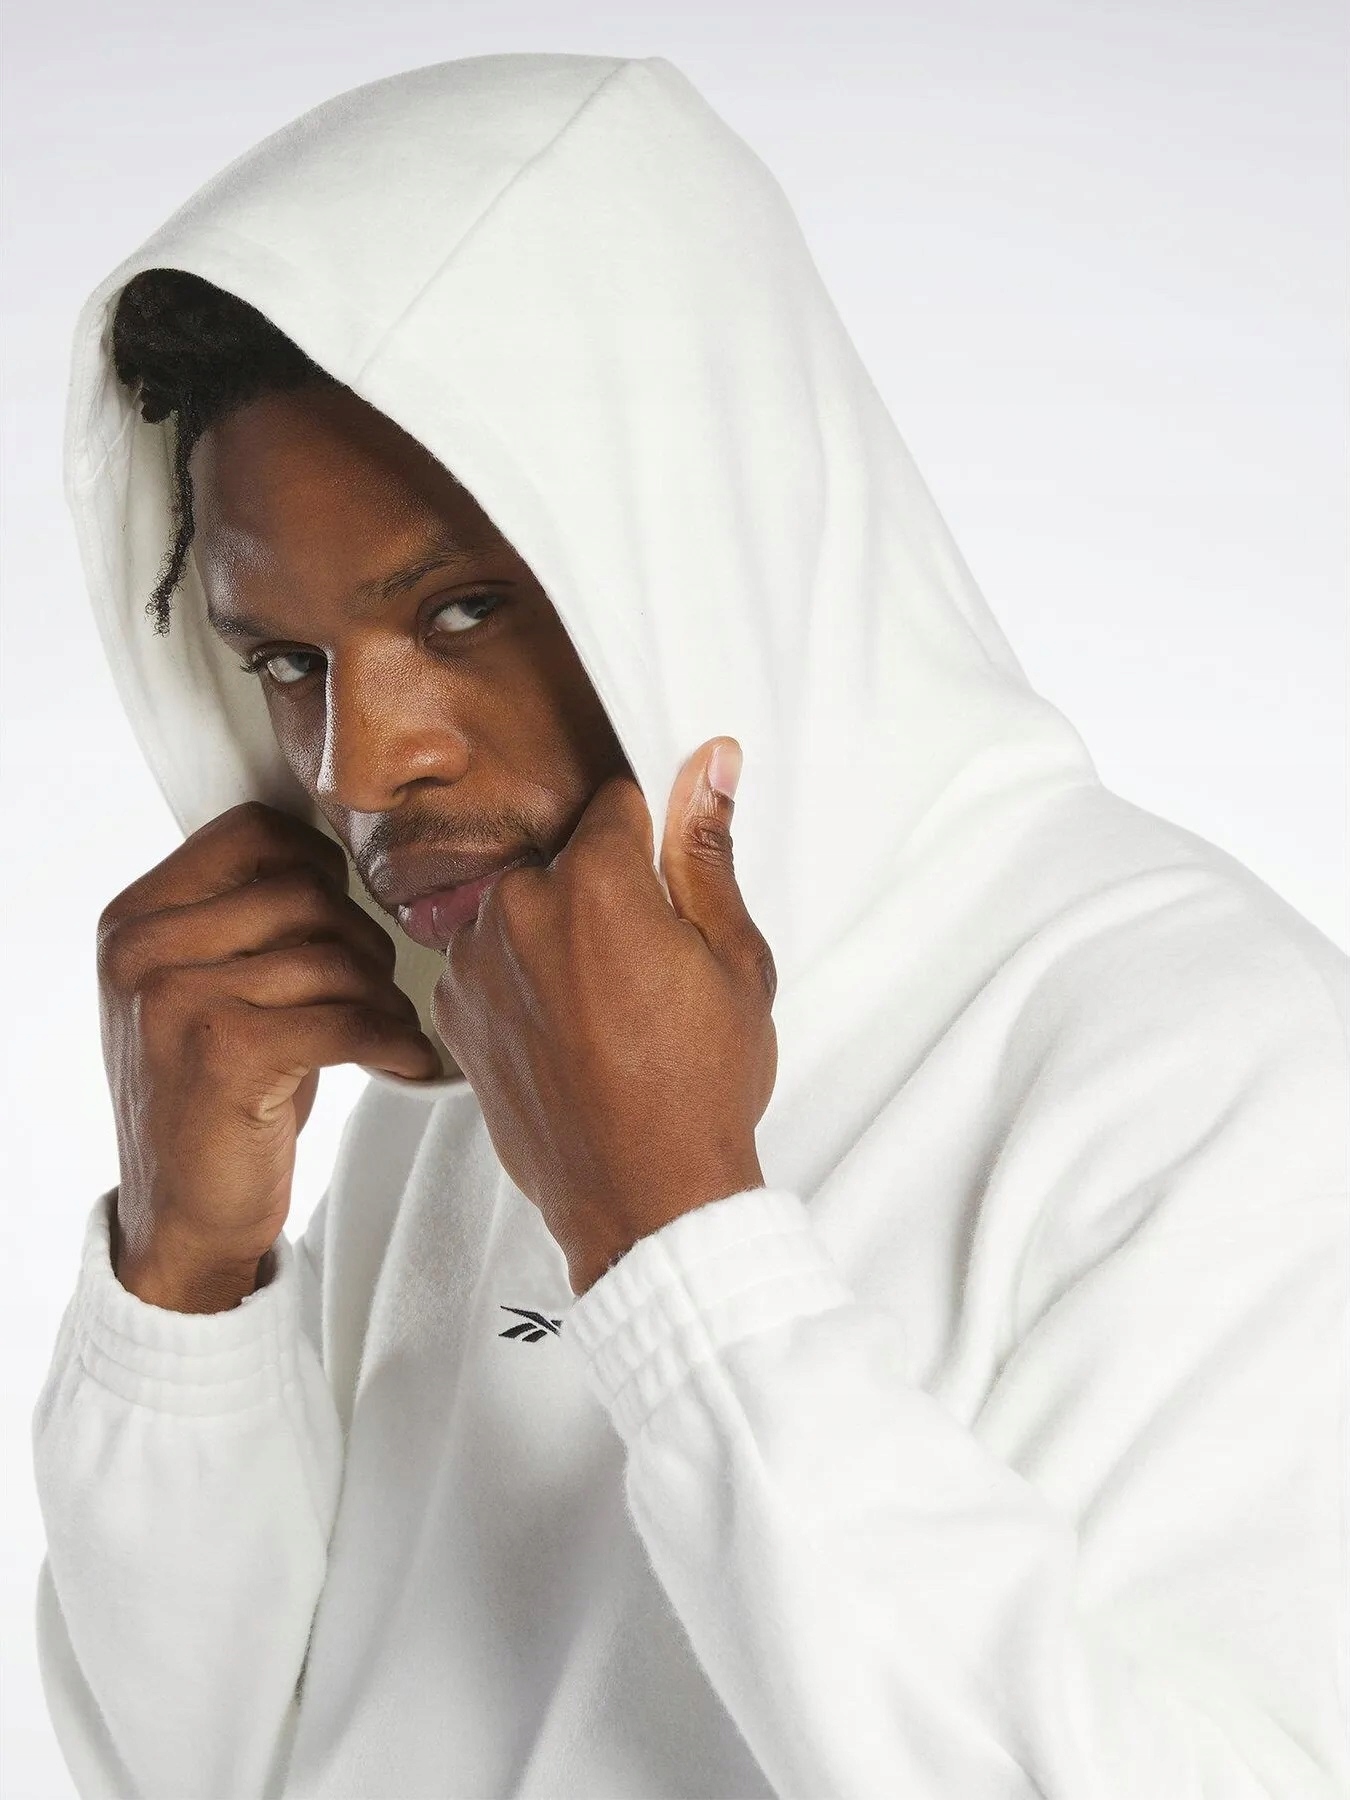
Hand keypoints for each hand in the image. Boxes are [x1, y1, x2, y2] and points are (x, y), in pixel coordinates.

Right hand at [98, 801, 441, 1307]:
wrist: (183, 1215)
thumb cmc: (216, 1095)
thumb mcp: (209, 989)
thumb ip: (248, 922)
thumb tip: (345, 860)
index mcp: (137, 918)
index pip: (252, 832)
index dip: (319, 865)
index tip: (343, 917)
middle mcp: (144, 948)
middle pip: (306, 894)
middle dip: (363, 941)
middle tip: (375, 990)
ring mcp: (178, 999)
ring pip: (333, 958)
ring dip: (383, 997)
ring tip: (389, 1030)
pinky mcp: (226, 1054)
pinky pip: (348, 1020)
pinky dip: (395, 1040)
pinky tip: (407, 1061)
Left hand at [431, 738, 777, 1294]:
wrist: (641, 1202)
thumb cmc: (700, 1089)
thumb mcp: (735, 961)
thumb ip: (707, 851)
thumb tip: (712, 762)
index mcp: (595, 882)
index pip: (616, 800)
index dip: (651, 832)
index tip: (665, 874)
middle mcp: (518, 909)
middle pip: (564, 857)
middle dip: (602, 888)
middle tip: (646, 962)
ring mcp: (474, 962)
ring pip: (523, 909)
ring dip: (554, 933)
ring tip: (605, 1007)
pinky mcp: (453, 1010)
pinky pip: (489, 961)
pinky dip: (521, 979)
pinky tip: (566, 1030)